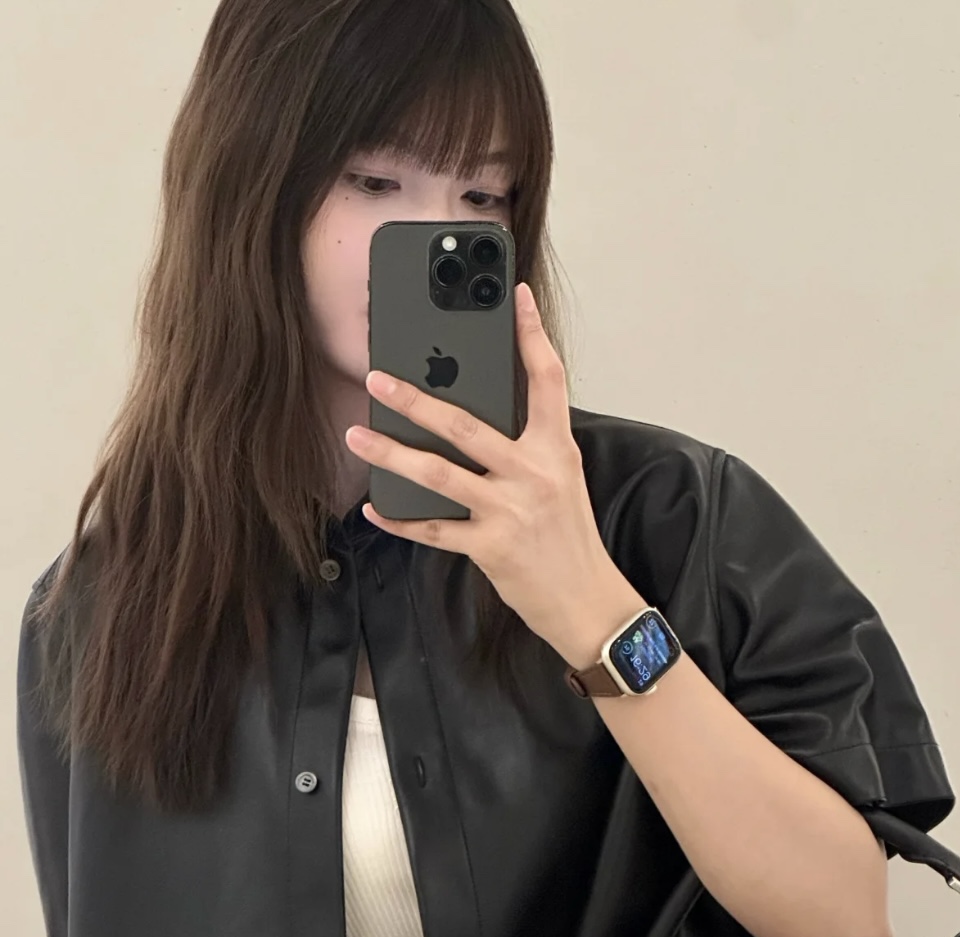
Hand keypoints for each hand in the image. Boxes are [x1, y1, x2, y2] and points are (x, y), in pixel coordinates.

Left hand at [345, 282, 623, 658]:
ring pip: (438, 473)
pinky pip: (434, 529)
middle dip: (416, 399)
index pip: (547, 381)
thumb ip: (528, 448)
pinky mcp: (490, 547)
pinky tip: (375, 508)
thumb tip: (477, 421)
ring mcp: (510, 511)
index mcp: (557, 450)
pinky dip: (400, 520)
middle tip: (379, 378)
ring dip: (391, 453)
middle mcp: (534, 474)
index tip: (514, 298)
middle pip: (466, 424)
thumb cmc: (570, 539)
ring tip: (358, 435)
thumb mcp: (562, 481)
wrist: (586, 601)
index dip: (531, 336)